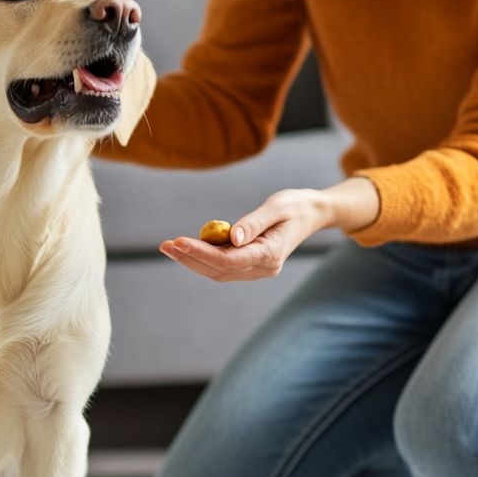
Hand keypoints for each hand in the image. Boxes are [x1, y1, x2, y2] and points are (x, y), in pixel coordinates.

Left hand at [159, 177, 379, 282]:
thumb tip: (232, 238)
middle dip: (190, 258)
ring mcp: (257, 270)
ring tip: (169, 247)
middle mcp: (263, 268)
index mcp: (270, 255)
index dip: (201, 253)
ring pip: (218, 271)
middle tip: (165, 245)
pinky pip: (223, 266)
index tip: (178, 241)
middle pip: (219, 270)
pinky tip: (188, 247)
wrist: (312, 213)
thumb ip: (254, 222)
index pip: (228, 260)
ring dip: (193, 260)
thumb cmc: (295, 205)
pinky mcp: (252, 266)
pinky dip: (204, 258)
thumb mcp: (276, 207)